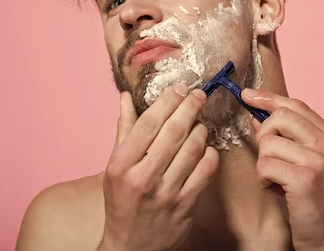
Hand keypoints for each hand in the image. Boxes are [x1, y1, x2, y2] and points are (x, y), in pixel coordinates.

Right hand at [100, 84, 219, 250]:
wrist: (131, 246)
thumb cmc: (121, 202)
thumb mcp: (114, 167)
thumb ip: (124, 130)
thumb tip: (126, 98)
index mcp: (121, 165)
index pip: (147, 124)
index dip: (167, 101)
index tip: (179, 88)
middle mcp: (143, 177)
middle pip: (173, 132)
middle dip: (189, 107)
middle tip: (198, 94)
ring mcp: (166, 192)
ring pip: (192, 149)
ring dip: (200, 129)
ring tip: (199, 121)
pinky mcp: (185, 205)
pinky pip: (205, 171)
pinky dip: (209, 154)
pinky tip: (206, 147)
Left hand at [242, 89, 323, 250]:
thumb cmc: (317, 203)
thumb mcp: (308, 165)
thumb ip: (287, 139)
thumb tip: (257, 118)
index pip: (296, 105)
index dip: (268, 98)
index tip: (248, 95)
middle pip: (279, 117)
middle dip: (265, 136)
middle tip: (271, 159)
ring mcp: (319, 161)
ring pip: (267, 143)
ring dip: (264, 165)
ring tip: (278, 181)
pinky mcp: (305, 178)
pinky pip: (264, 165)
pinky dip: (263, 180)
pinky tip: (277, 191)